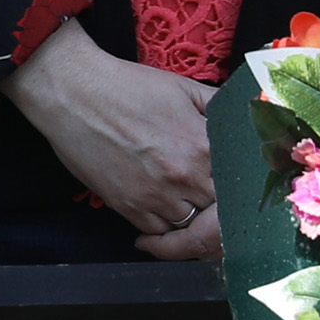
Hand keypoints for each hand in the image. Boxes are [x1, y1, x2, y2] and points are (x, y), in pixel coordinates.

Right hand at [6, 17, 223, 259]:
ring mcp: (155, 195)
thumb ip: (219, 108)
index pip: (240, 188)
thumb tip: (245, 118)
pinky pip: (157, 233)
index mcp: (204, 146)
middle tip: (218, 211)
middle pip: (219, 216)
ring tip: (191, 214)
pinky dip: (164, 231)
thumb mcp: (183, 88)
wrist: (74, 92)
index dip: (243, 193)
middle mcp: (184, 177)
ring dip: (193, 223)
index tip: (240, 192)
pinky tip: (163, 219)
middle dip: (221, 215)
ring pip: (190, 230)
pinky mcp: (127, 206)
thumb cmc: (127, 86)